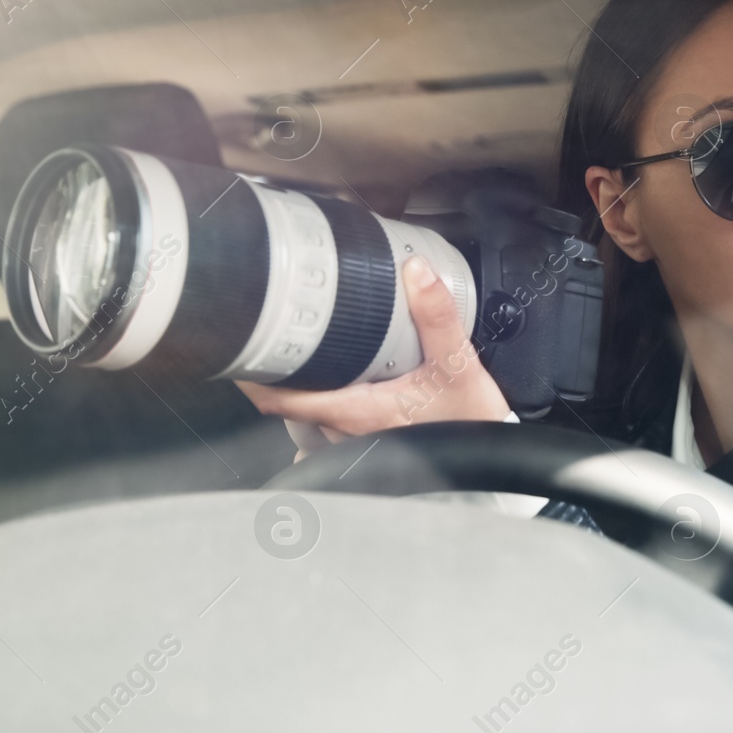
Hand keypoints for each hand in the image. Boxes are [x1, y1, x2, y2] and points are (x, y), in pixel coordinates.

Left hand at [238, 256, 510, 451]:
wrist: (495, 461)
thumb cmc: (472, 423)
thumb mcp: (458, 366)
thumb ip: (436, 317)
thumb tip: (416, 271)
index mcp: (357, 412)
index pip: (282, 401)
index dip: (252, 377)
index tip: (238, 349)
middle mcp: (347, 432)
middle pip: (288, 405)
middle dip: (276, 374)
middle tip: (268, 334)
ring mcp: (356, 442)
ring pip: (309, 415)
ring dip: (300, 388)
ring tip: (297, 352)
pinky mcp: (372, 444)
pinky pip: (331, 425)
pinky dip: (323, 404)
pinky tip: (333, 384)